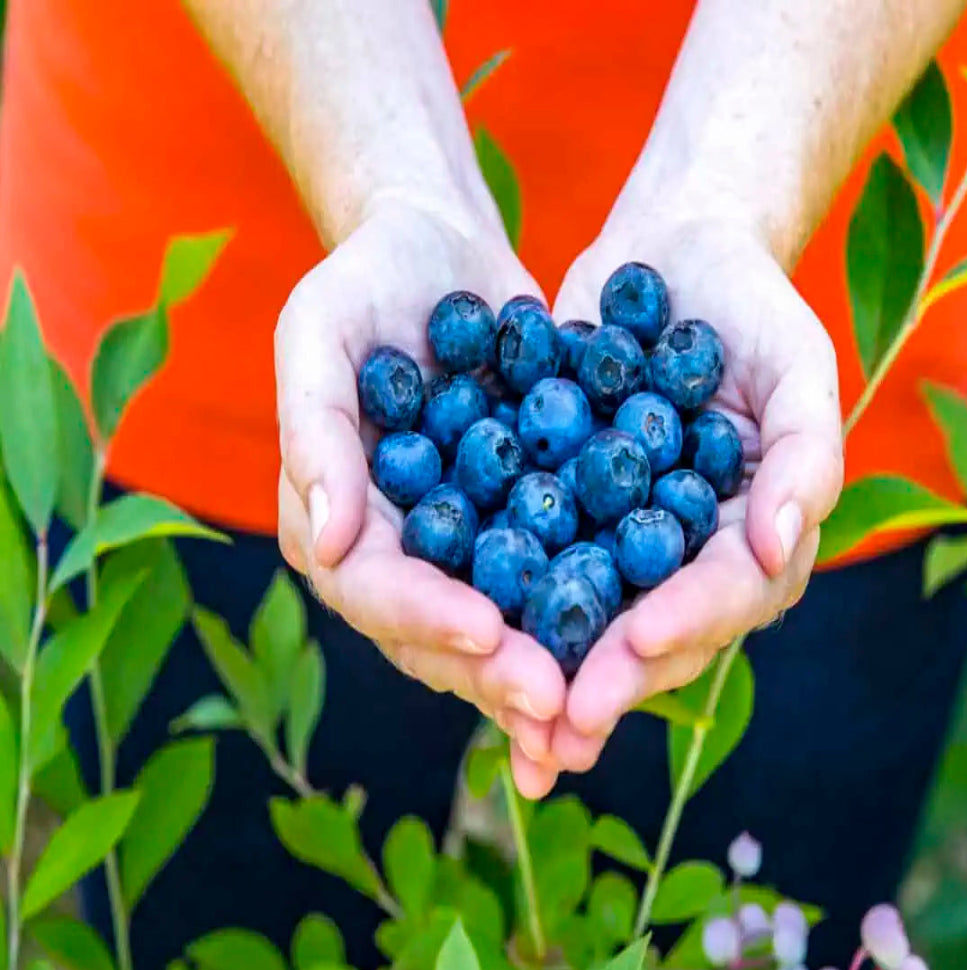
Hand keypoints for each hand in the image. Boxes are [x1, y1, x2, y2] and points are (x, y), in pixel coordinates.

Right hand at [275, 193, 566, 778]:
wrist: (441, 248)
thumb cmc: (366, 279)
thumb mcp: (319, 332)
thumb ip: (313, 434)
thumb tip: (328, 546)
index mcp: (336, 521)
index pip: (373, 590)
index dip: (426, 619)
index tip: (488, 634)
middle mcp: (395, 553)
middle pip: (438, 635)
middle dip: (495, 674)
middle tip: (560, 708)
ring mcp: (459, 546)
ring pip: (499, 629)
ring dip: (546, 672)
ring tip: (600, 709)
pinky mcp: (517, 525)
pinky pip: (551, 580)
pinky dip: (586, 617)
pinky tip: (637, 644)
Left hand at [523, 205, 842, 794]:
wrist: (672, 256)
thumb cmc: (751, 306)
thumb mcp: (797, 367)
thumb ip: (803, 458)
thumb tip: (776, 550)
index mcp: (756, 540)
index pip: (728, 597)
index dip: (685, 626)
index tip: (634, 648)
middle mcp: (690, 560)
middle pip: (654, 635)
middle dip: (608, 681)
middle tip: (557, 726)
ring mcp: (624, 544)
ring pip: (588, 621)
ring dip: (549, 671)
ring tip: (504, 713)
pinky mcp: (565, 516)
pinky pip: (533, 565)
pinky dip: (501, 603)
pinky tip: (455, 634)